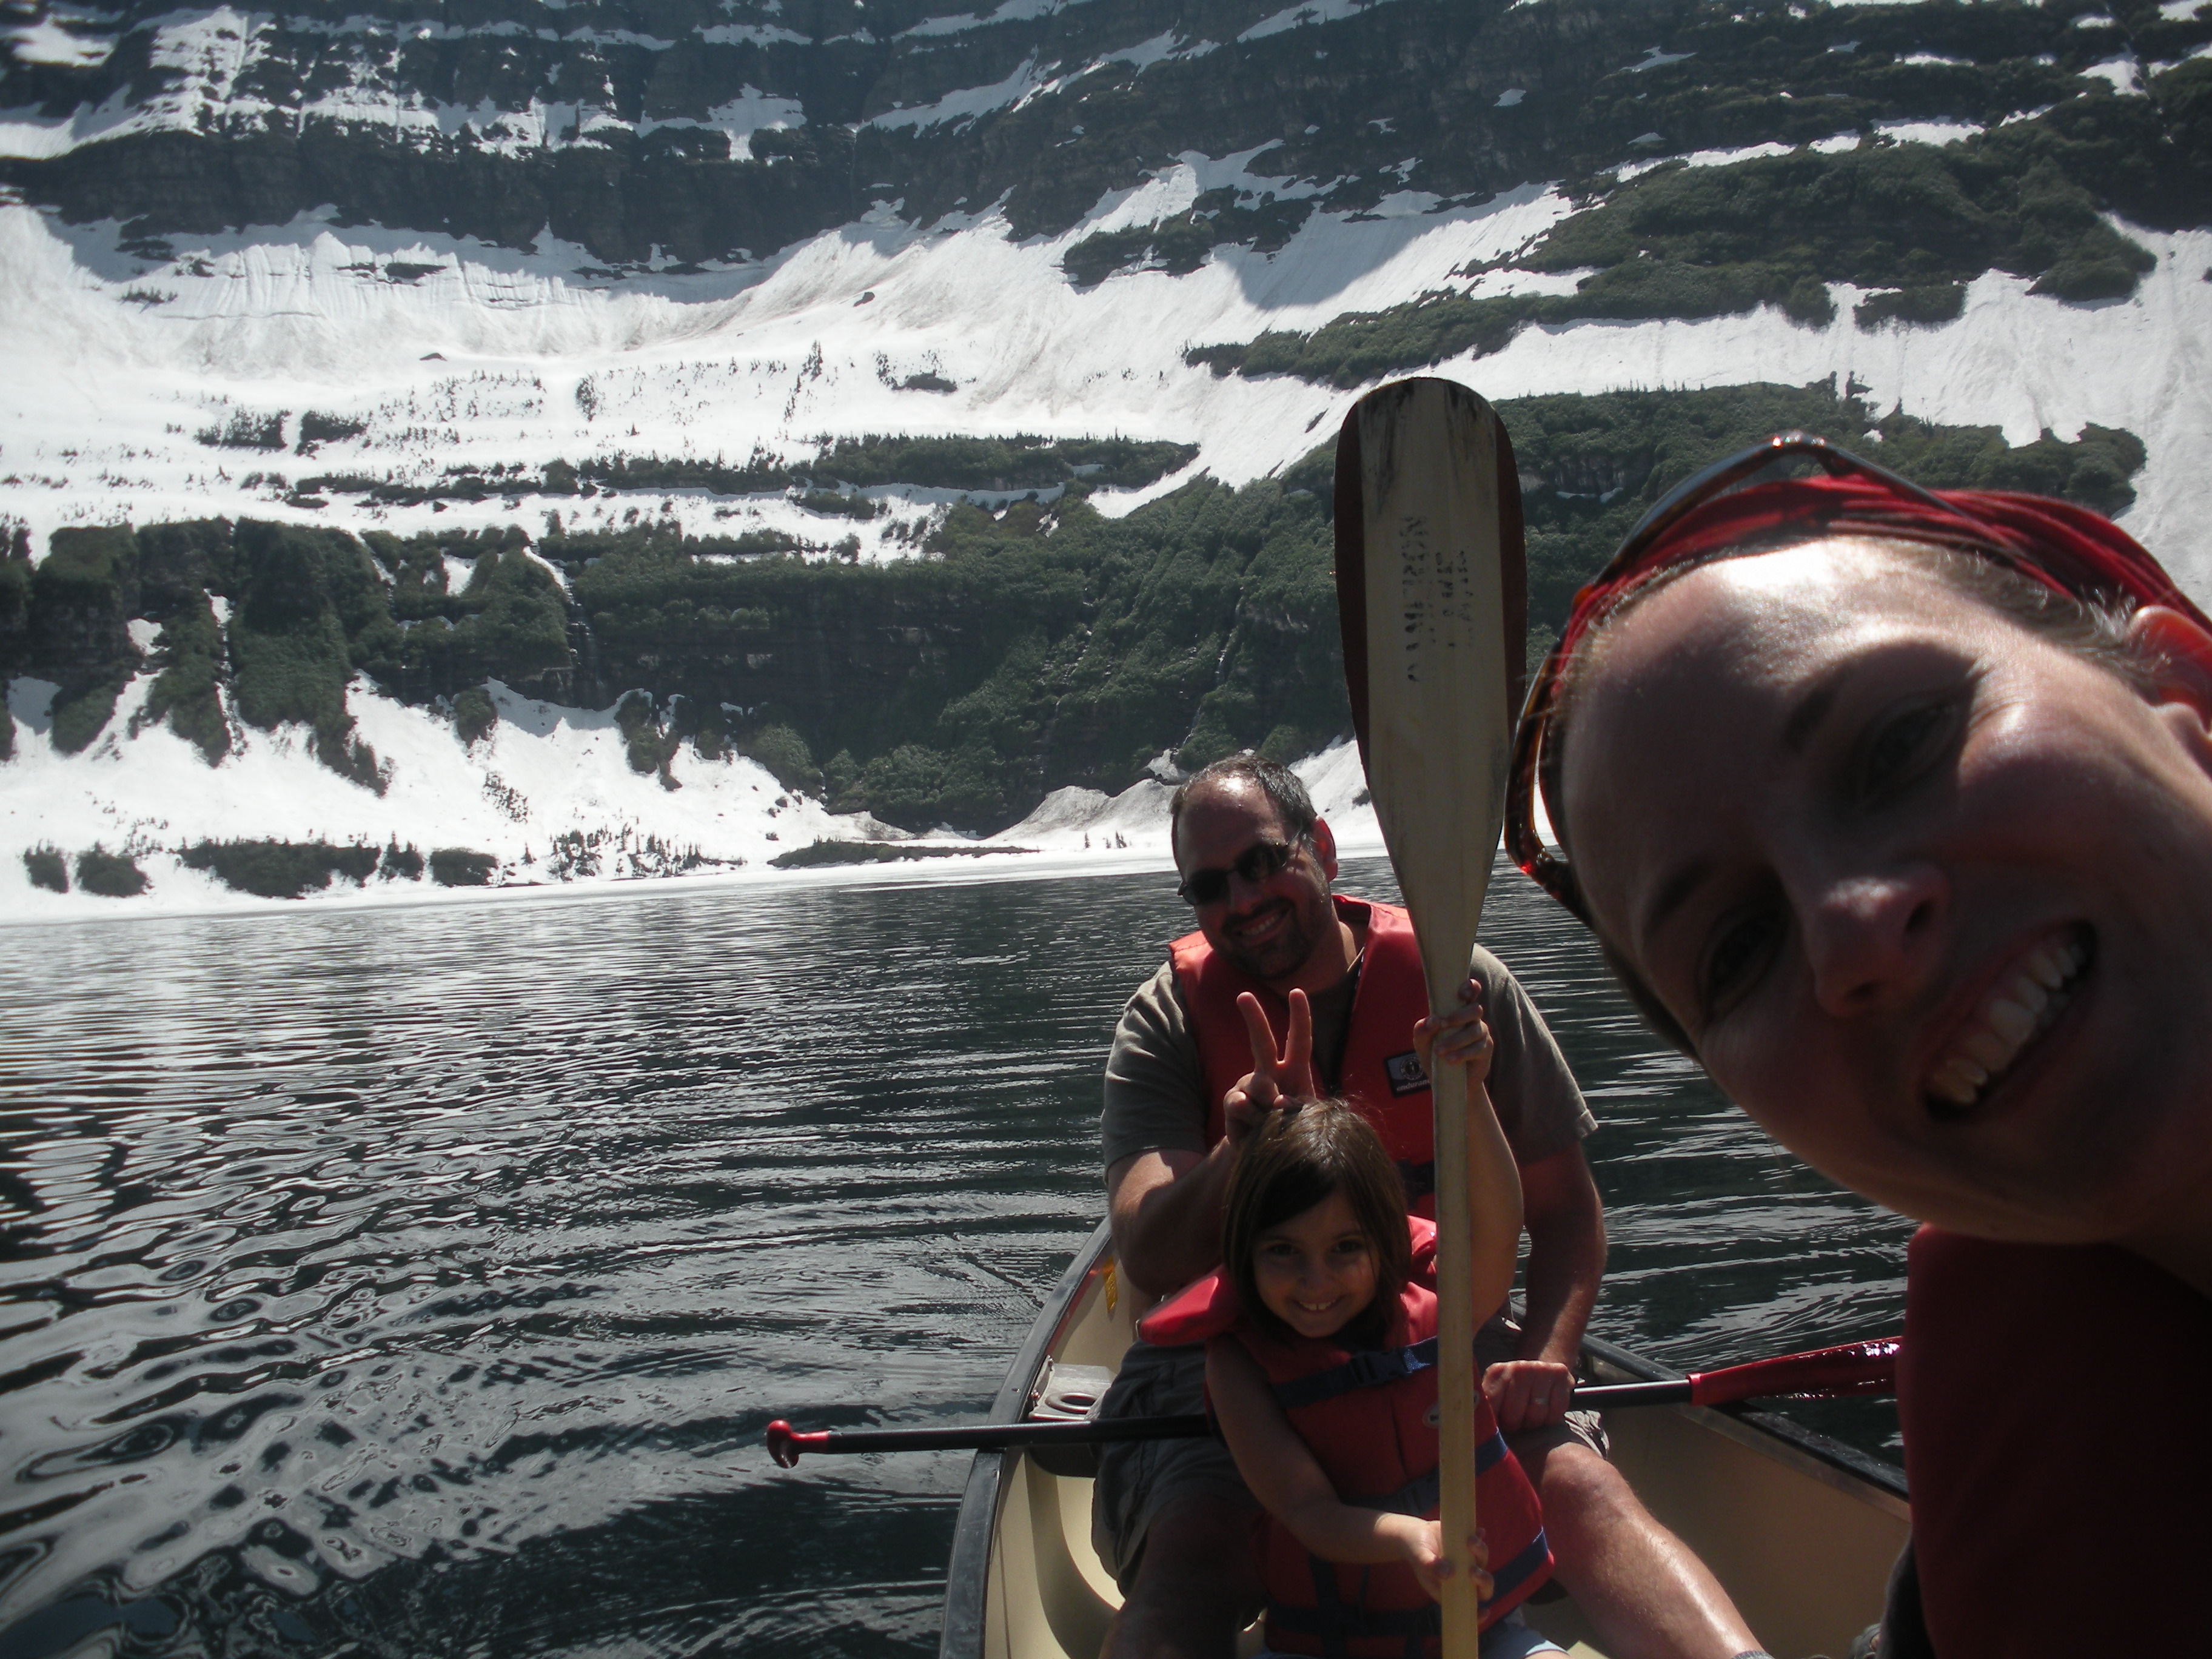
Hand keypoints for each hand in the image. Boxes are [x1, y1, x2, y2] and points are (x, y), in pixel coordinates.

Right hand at [1222, 990, 1318, 1147]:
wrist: (1267, 1155)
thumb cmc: (1293, 1132)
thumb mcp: (1304, 1120)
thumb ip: (1295, 1107)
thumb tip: (1273, 1100)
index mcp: (1294, 1071)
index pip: (1299, 1041)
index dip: (1299, 1016)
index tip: (1296, 991)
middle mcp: (1269, 1073)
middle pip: (1262, 1042)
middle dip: (1254, 1018)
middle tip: (1243, 995)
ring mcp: (1248, 1086)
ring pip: (1258, 1083)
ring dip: (1270, 1105)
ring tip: (1273, 1123)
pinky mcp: (1233, 1104)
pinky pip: (1241, 1104)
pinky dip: (1253, 1118)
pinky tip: (1254, 1127)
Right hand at [1396, 1518, 1492, 1604]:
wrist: (1414, 1534)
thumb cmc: (1416, 1552)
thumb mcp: (1420, 1559)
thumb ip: (1431, 1566)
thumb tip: (1448, 1573)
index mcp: (1451, 1588)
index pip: (1468, 1606)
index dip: (1479, 1613)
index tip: (1485, 1612)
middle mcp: (1463, 1576)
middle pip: (1482, 1585)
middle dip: (1484, 1580)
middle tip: (1473, 1571)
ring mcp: (1467, 1560)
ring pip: (1482, 1560)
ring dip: (1481, 1552)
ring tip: (1470, 1540)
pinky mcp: (1467, 1543)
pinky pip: (1478, 1540)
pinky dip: (1480, 1536)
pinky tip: (1479, 1531)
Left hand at [1412, 979, 1493, 1085]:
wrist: (1446, 1081)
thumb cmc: (1434, 1055)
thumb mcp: (1422, 1043)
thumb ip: (1422, 1030)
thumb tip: (1433, 1020)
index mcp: (1458, 1011)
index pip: (1470, 993)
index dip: (1470, 988)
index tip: (1462, 992)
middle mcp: (1473, 1019)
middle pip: (1475, 1009)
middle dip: (1458, 1016)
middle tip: (1442, 1025)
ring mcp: (1482, 1034)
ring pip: (1474, 1030)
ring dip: (1455, 1040)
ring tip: (1439, 1052)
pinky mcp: (1486, 1050)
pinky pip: (1478, 1048)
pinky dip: (1462, 1053)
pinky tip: (1450, 1060)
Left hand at [1483, 1359, 1576, 1432]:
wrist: (1540, 1371)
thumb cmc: (1513, 1393)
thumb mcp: (1495, 1397)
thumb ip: (1483, 1410)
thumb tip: (1473, 1433)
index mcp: (1496, 1372)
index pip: (1490, 1407)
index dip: (1495, 1423)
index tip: (1498, 1424)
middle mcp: (1518, 1367)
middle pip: (1514, 1416)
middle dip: (1514, 1424)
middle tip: (1515, 1419)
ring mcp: (1539, 1368)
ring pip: (1536, 1415)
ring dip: (1533, 1421)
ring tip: (1529, 1413)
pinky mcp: (1560, 1373)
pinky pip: (1556, 1411)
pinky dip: (1551, 1417)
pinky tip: (1546, 1409)